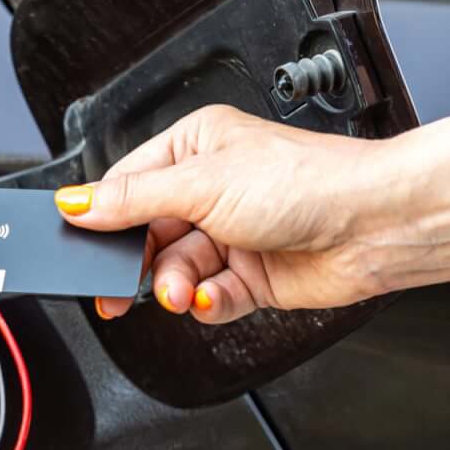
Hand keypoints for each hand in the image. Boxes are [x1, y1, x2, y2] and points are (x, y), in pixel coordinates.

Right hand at [54, 105, 393, 323]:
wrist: (373, 225)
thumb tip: (76, 202)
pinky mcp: (254, 275)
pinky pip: (211, 297)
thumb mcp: (200, 184)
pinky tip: (214, 296)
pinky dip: (209, 302)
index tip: (78, 243)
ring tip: (182, 290)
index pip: (127, 185)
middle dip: (136, 264)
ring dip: (175, 286)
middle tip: (115, 291)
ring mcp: (234, 233)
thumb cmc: (307, 181)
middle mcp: (213, 188)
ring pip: (177, 271)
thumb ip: (131, 200)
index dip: (102, 217)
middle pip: (148, 235)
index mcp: (196, 147)